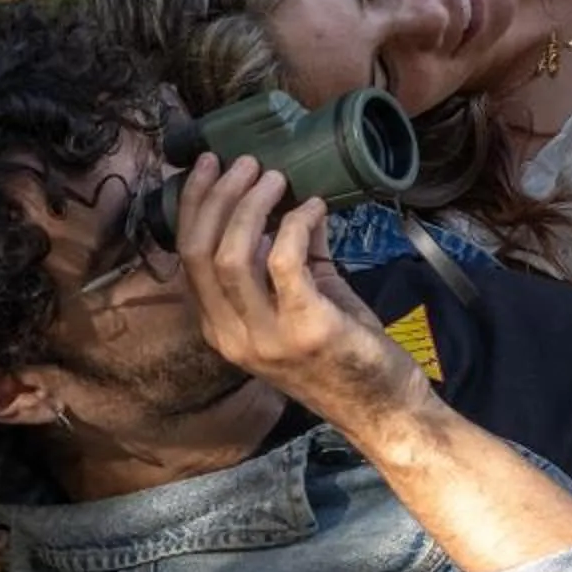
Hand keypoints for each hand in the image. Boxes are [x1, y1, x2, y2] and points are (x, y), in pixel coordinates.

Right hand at [175, 154, 427, 430]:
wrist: (384, 408)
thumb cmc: (343, 353)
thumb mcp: (303, 301)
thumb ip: (292, 255)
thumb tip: (293, 201)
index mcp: (220, 329)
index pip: (187, 258)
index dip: (194, 205)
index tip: (209, 165)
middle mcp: (232, 336)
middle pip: (200, 251)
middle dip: (219, 196)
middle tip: (248, 163)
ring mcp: (267, 337)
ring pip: (233, 254)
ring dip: (252, 205)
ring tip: (276, 177)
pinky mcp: (307, 328)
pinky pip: (285, 260)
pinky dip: (297, 224)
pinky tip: (314, 207)